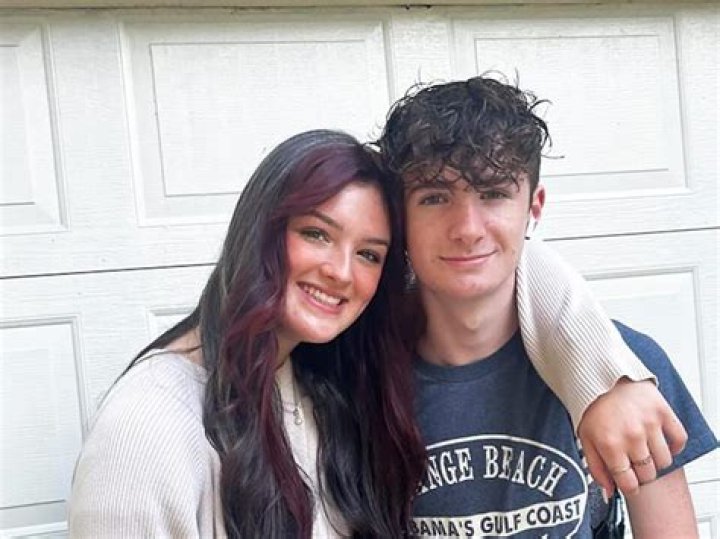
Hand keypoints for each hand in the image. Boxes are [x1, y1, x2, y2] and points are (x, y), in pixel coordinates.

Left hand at [577, 377, 686, 495]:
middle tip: (633, 461)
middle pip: (648, 475)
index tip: (629, 484)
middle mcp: (631, 437)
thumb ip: (595, 468)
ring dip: (655, 460)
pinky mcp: (663, 412)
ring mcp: (649, 424)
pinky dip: (673, 445)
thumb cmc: (593, 407)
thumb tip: (609, 492)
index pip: (629, 484)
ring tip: (644, 448)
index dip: (629, 487)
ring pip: (664, 461)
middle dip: (640, 473)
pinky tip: (659, 441)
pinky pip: (679, 440)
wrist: (602, 377)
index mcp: (609, 445)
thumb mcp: (585, 438)